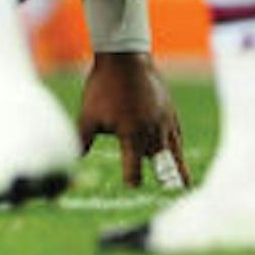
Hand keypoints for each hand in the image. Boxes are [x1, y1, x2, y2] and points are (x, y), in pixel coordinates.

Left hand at [78, 50, 188, 189]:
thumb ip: (82, 139)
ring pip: (172, 152)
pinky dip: (177, 149)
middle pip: (159, 163)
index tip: (131, 189)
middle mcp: (152, 132)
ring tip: (183, 187)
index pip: (134, 168)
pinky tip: (176, 157)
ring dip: (175, 168)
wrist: (126, 58)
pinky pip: (177, 138)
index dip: (132, 180)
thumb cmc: (103, 86)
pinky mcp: (170, 114)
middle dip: (163, 180)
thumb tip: (70, 159)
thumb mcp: (88, 114)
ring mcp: (164, 122)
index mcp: (132, 134)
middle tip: (170, 197)